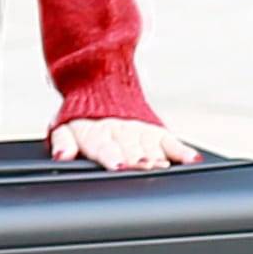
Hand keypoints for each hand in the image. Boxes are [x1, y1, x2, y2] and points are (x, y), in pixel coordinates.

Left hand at [50, 114, 204, 171]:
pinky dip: (182, 151)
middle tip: (144, 168)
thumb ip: (62, 142)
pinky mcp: (155, 129)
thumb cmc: (82, 117)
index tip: (119, 165)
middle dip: (137, 160)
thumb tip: (61, 156)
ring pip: (151, 146)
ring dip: (158, 157)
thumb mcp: (65, 127)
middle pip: (130, 149)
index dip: (112, 157)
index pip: (104, 146)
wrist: (101, 85)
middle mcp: (119, 130)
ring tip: (164, 166)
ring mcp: (139, 129)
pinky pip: (171, 141)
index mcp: (95, 132)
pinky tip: (191, 159)